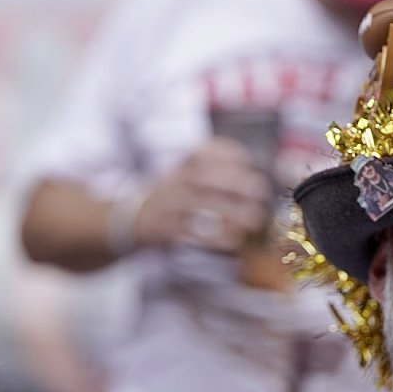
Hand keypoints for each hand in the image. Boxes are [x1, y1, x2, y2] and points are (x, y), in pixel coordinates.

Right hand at [132, 138, 270, 252]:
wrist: (133, 216)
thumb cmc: (177, 194)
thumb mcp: (190, 172)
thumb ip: (219, 168)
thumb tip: (257, 177)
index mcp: (184, 165)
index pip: (204, 151)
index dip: (227, 153)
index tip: (248, 161)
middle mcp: (176, 182)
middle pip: (202, 177)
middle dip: (234, 182)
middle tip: (260, 190)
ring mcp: (169, 205)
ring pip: (198, 205)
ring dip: (229, 211)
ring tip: (254, 218)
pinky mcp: (165, 229)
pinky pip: (190, 232)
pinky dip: (213, 237)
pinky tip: (233, 239)